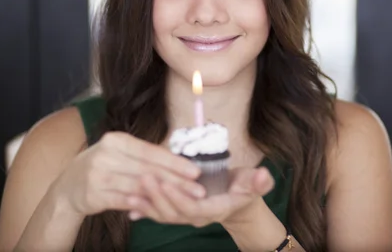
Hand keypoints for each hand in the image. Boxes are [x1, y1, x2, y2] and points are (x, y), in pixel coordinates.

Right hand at [49, 132, 204, 216]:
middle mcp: (106, 155)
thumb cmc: (103, 165)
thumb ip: (145, 157)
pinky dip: (141, 204)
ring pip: (138, 186)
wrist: (68, 185)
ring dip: (164, 195)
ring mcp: (98, 175)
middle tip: (197, 189)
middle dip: (176, 180)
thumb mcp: (120, 153)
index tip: (195, 171)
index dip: (174, 162)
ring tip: (184, 200)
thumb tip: (180, 163)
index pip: (150, 151)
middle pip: (148, 170)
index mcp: (115, 140)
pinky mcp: (93, 195)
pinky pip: (123, 200)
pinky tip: (158, 207)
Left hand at [126, 166, 274, 227]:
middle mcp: (197, 216)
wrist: (241, 204)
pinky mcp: (179, 211)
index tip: (164, 181)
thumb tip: (263, 175)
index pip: (192, 207)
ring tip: (130, 191)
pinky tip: (128, 204)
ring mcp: (186, 216)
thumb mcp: (255, 183)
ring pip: (163, 214)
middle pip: (173, 212)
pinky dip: (144, 210)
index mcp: (214, 209)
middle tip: (142, 179)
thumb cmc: (246, 188)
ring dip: (146, 204)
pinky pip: (160, 213)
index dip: (177, 197)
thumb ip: (258, 181)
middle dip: (156, 197)